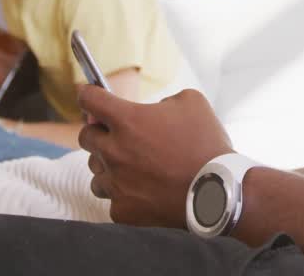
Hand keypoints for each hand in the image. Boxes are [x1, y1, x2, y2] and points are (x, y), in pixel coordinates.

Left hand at [77, 87, 232, 227]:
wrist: (217, 192)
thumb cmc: (207, 144)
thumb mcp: (191, 102)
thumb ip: (163, 100)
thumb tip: (153, 111)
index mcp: (127, 120)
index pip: (90, 100)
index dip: (88, 94)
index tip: (89, 94)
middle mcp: (114, 151)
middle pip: (85, 136)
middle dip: (98, 131)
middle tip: (116, 134)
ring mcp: (115, 183)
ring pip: (95, 170)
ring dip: (108, 164)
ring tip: (132, 165)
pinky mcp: (122, 209)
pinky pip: (111, 197)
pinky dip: (122, 192)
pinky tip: (141, 189)